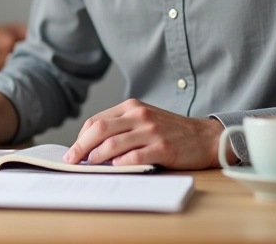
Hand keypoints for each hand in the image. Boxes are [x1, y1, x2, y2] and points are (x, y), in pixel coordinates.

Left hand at [62, 99, 226, 169]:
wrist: (205, 137)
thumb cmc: (170, 131)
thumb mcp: (144, 119)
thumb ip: (121, 127)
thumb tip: (91, 147)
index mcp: (132, 107)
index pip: (96, 121)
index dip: (81, 137)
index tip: (73, 151)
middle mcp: (140, 116)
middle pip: (99, 130)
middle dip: (80, 147)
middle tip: (71, 160)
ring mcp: (151, 131)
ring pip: (113, 144)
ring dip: (96, 157)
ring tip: (89, 166)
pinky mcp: (163, 148)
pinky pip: (134, 157)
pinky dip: (120, 164)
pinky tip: (114, 168)